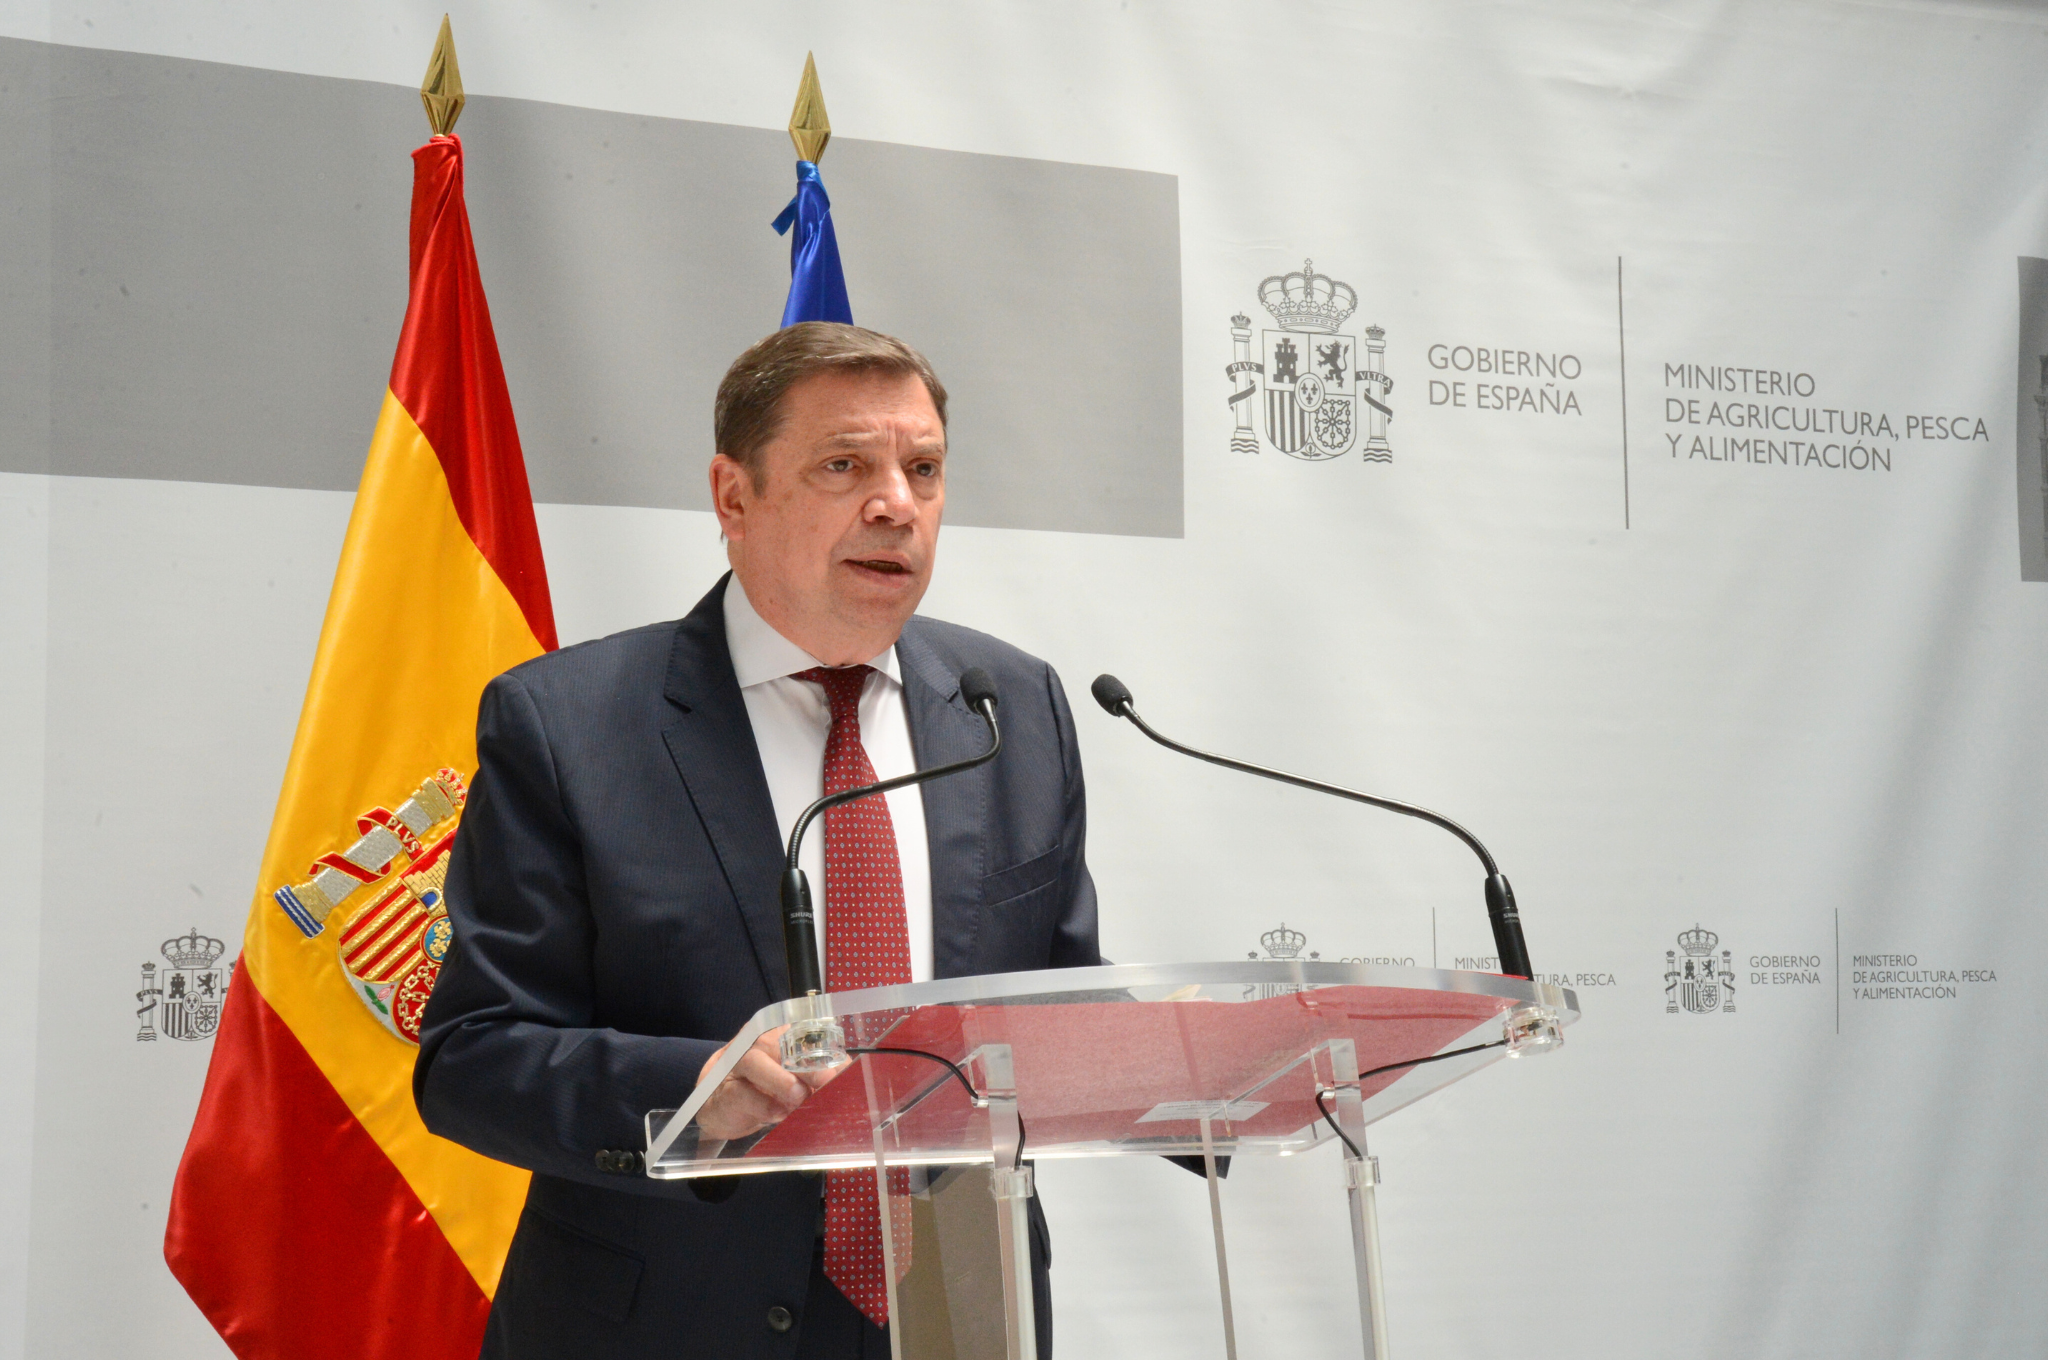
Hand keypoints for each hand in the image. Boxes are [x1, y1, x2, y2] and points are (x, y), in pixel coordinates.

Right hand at [694, 1026, 831, 1140]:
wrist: (722, 1105)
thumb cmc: (766, 1088)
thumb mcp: (796, 1079)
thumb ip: (821, 1076)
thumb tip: (848, 1079)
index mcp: (779, 1035)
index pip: (804, 1036)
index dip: (823, 1052)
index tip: (840, 1073)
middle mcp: (757, 1043)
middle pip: (781, 1045)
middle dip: (806, 1067)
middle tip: (825, 1085)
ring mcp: (737, 1064)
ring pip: (756, 1062)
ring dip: (781, 1081)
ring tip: (798, 1097)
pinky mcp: (725, 1090)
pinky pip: (742, 1093)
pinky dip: (763, 1105)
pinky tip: (776, 1114)